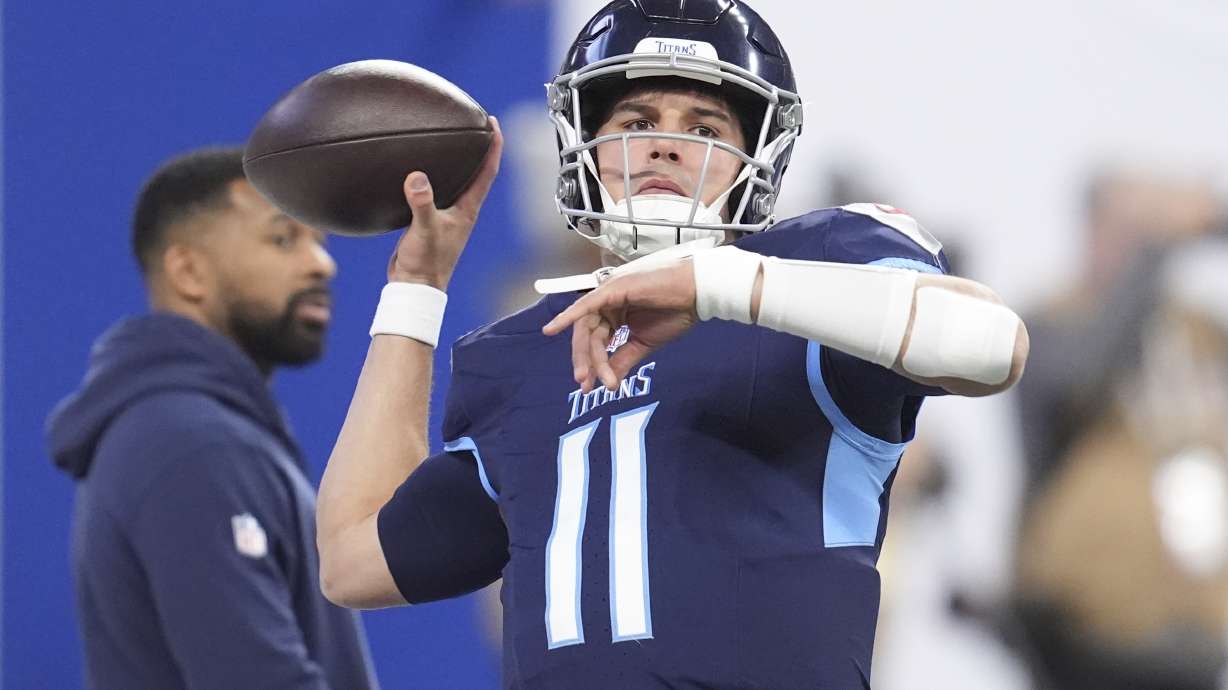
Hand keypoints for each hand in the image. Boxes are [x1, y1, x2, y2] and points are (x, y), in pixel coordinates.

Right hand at [387, 117, 503, 288]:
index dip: (494, 147)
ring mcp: (446, 215)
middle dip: (477, 147)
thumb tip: (417, 177)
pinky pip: (434, 191)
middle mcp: (461, 210)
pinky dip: (431, 177)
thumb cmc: (426, 263)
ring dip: (457, 161)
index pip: (487, 172)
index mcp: (467, 209)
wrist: (414, 285)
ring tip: (449, 139)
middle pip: (476, 172)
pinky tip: (417, 169)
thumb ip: (422, 203)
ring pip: (455, 181)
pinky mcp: (429, 219)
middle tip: (474, 123)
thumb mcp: (424, 229)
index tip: (493, 123)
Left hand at [543, 260, 698, 391]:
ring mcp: (608, 294)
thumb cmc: (676, 313)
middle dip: (584, 360)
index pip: (597, 340)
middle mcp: (607, 303)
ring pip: (587, 326)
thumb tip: (608, 382)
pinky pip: (586, 305)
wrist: (696, 295)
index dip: (593, 364)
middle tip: (583, 384)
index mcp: (616, 314)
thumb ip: (623, 359)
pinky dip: (569, 316)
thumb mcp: (644, 343)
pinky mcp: (612, 288)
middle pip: (587, 334)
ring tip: (588, 376)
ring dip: (586, 353)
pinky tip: (552, 329)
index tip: (591, 387)